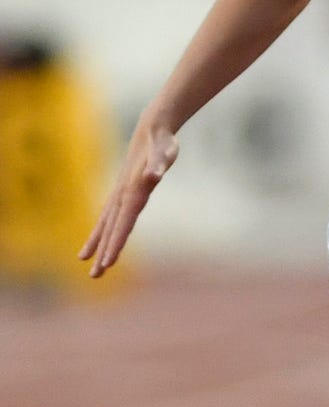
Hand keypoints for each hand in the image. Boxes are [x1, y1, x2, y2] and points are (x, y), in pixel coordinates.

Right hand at [79, 113, 181, 277]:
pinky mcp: (123, 192)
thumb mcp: (165, 153)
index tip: (109, 263)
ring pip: (106, 224)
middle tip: (95, 276)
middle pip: (112, 229)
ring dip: (98, 244)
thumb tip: (153, 175)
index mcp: (134, 193)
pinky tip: (97, 241)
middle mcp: (124, 196)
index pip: (124, 224)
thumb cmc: (162, 144)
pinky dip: (102, 229)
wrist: (152, 130)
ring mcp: (120, 194)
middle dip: (104, 252)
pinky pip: (109, 216)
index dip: (116, 243)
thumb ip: (158, 165)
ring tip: (86, 263)